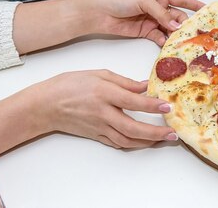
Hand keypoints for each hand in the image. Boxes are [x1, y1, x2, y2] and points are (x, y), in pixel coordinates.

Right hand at [38, 70, 177, 148]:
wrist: (45, 105)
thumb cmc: (70, 84)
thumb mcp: (99, 74)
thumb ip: (124, 82)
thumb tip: (145, 86)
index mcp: (104, 94)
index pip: (133, 102)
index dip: (152, 105)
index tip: (167, 106)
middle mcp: (103, 113)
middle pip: (133, 127)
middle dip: (155, 132)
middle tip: (172, 133)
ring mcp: (99, 127)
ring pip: (127, 140)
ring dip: (147, 142)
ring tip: (163, 139)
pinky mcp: (96, 135)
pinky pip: (117, 143)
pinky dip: (133, 144)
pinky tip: (144, 141)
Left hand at [84, 0, 203, 45]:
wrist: (101, 13)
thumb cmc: (121, 0)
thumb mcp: (144, 1)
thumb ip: (162, 13)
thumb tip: (177, 26)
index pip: (182, 0)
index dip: (195, 5)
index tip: (207, 10)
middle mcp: (159, 9)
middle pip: (178, 18)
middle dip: (186, 25)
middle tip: (195, 34)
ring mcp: (153, 21)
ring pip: (170, 29)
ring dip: (176, 35)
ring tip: (184, 42)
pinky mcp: (147, 32)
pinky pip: (160, 38)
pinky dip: (165, 42)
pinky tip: (168, 46)